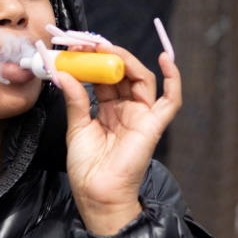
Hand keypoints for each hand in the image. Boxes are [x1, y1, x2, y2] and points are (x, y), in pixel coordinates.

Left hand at [51, 43, 181, 235]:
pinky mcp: (153, 125)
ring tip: (105, 49)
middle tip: (88, 43)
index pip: (105, 77)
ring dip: (125, 60)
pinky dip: (173, 79)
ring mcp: (142, 116)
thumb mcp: (76, 128)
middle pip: (123, 74)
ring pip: (142, 78)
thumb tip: (63, 73)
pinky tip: (165, 60)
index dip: (94, 61)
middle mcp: (127, 109)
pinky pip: (170, 100)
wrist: (97, 193)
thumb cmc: (87, 168)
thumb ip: (75, 100)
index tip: (77, 47)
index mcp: (109, 110)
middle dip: (107, 56)